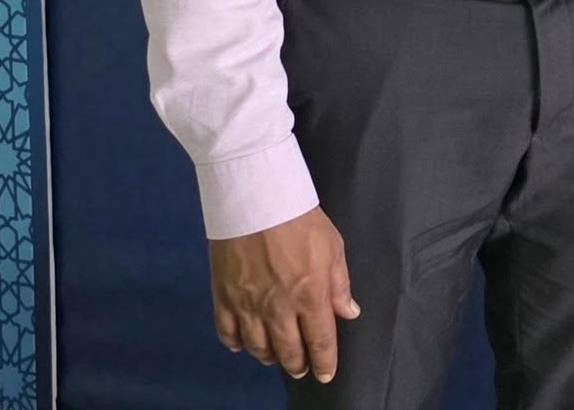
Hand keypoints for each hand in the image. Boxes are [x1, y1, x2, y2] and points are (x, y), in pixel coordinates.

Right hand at [209, 205, 358, 380]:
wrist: (256, 201)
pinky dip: (238, 344)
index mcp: (310, 295)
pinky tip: (244, 343)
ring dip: (270, 356)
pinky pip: (229, 335)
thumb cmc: (300, 219)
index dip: (325, 361)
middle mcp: (279, 309)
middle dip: (297, 363)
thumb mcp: (333, 245)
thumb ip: (340, 283)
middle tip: (301, 367)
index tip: (326, 373)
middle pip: (288, 351)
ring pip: (258, 348)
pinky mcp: (224, 300)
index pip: (320, 340)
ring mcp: (248, 307)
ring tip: (276, 356)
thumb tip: (349, 312)